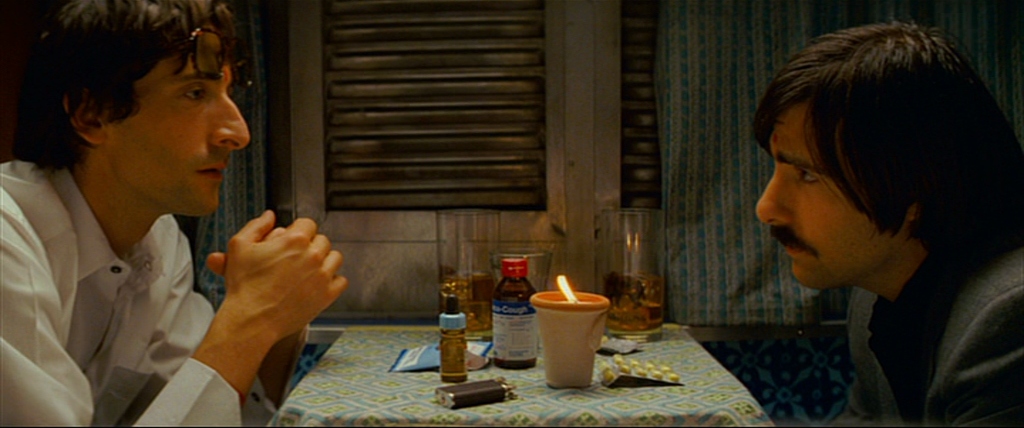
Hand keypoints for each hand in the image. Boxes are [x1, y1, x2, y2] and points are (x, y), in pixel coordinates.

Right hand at [206, 210, 347, 340]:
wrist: (251, 320)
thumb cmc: (243, 285)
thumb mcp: (239, 247)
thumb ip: (256, 226)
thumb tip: (270, 215)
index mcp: (295, 240)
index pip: (308, 224)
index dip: (297, 231)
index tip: (289, 241)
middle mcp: (313, 255)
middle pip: (322, 240)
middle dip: (309, 245)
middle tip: (295, 258)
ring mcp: (323, 276)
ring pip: (335, 258)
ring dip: (324, 261)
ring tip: (307, 270)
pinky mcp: (327, 295)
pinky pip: (341, 281)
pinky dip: (332, 281)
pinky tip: (317, 284)